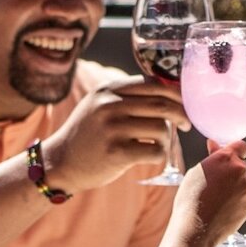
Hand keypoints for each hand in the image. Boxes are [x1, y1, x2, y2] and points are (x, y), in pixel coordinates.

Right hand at [39, 78, 189, 191]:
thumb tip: (170, 91)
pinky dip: (160, 155)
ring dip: (167, 138)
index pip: (154, 84)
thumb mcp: (100, 105)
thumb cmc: (88, 135)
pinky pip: (154, 151)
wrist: (59, 162)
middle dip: (181, 115)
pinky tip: (151, 156)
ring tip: (159, 144)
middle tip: (186, 124)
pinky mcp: (115, 153)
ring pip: (161, 129)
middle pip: (162, 105)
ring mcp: (111, 128)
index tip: (184, 104)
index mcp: (109, 90)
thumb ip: (127, 96)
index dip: (176, 93)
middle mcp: (109, 105)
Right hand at [175, 141, 245, 245]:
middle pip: (241, 166)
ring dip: (235, 186)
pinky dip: (235, 201)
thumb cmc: (190, 199)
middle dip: (232, 171)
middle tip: (215, 182)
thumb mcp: (196, 172)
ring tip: (215, 198)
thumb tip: (215, 144)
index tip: (230, 156)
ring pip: (244, 183)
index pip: (241, 146)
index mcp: (226, 159)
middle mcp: (240, 171)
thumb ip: (212, 157)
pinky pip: (243, 199)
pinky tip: (220, 208)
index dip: (236, 151)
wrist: (195, 229)